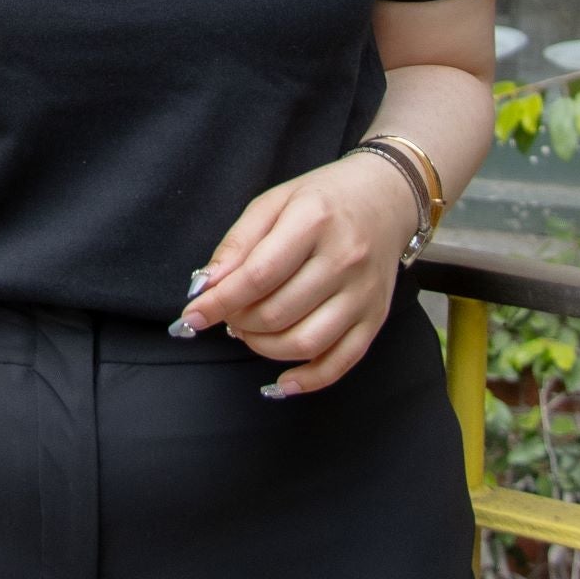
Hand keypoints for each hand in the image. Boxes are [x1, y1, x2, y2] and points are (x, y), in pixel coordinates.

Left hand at [177, 152, 419, 397]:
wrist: (386, 198)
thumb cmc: (323, 199)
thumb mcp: (273, 202)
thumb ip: (238, 243)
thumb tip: (206, 285)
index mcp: (314, 221)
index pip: (258, 275)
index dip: (220, 301)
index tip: (193, 315)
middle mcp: (344, 259)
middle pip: (278, 312)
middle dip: (239, 322)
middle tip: (228, 314)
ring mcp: (363, 293)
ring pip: (305, 342)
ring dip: (263, 347)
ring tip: (249, 332)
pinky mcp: (376, 317)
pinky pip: (341, 362)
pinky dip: (307, 380)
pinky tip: (281, 380)